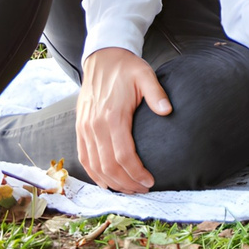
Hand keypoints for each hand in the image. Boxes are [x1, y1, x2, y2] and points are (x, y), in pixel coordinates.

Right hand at [76, 46, 170, 192]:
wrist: (102, 58)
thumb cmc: (126, 68)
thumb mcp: (145, 75)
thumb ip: (156, 94)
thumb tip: (168, 111)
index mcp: (112, 116)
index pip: (123, 155)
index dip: (136, 173)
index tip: (150, 181)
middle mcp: (94, 125)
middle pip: (108, 166)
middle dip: (126, 183)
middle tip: (143, 190)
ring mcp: (84, 128)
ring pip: (94, 165)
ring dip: (111, 182)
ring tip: (129, 190)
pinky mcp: (80, 128)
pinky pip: (84, 157)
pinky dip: (94, 174)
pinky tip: (107, 182)